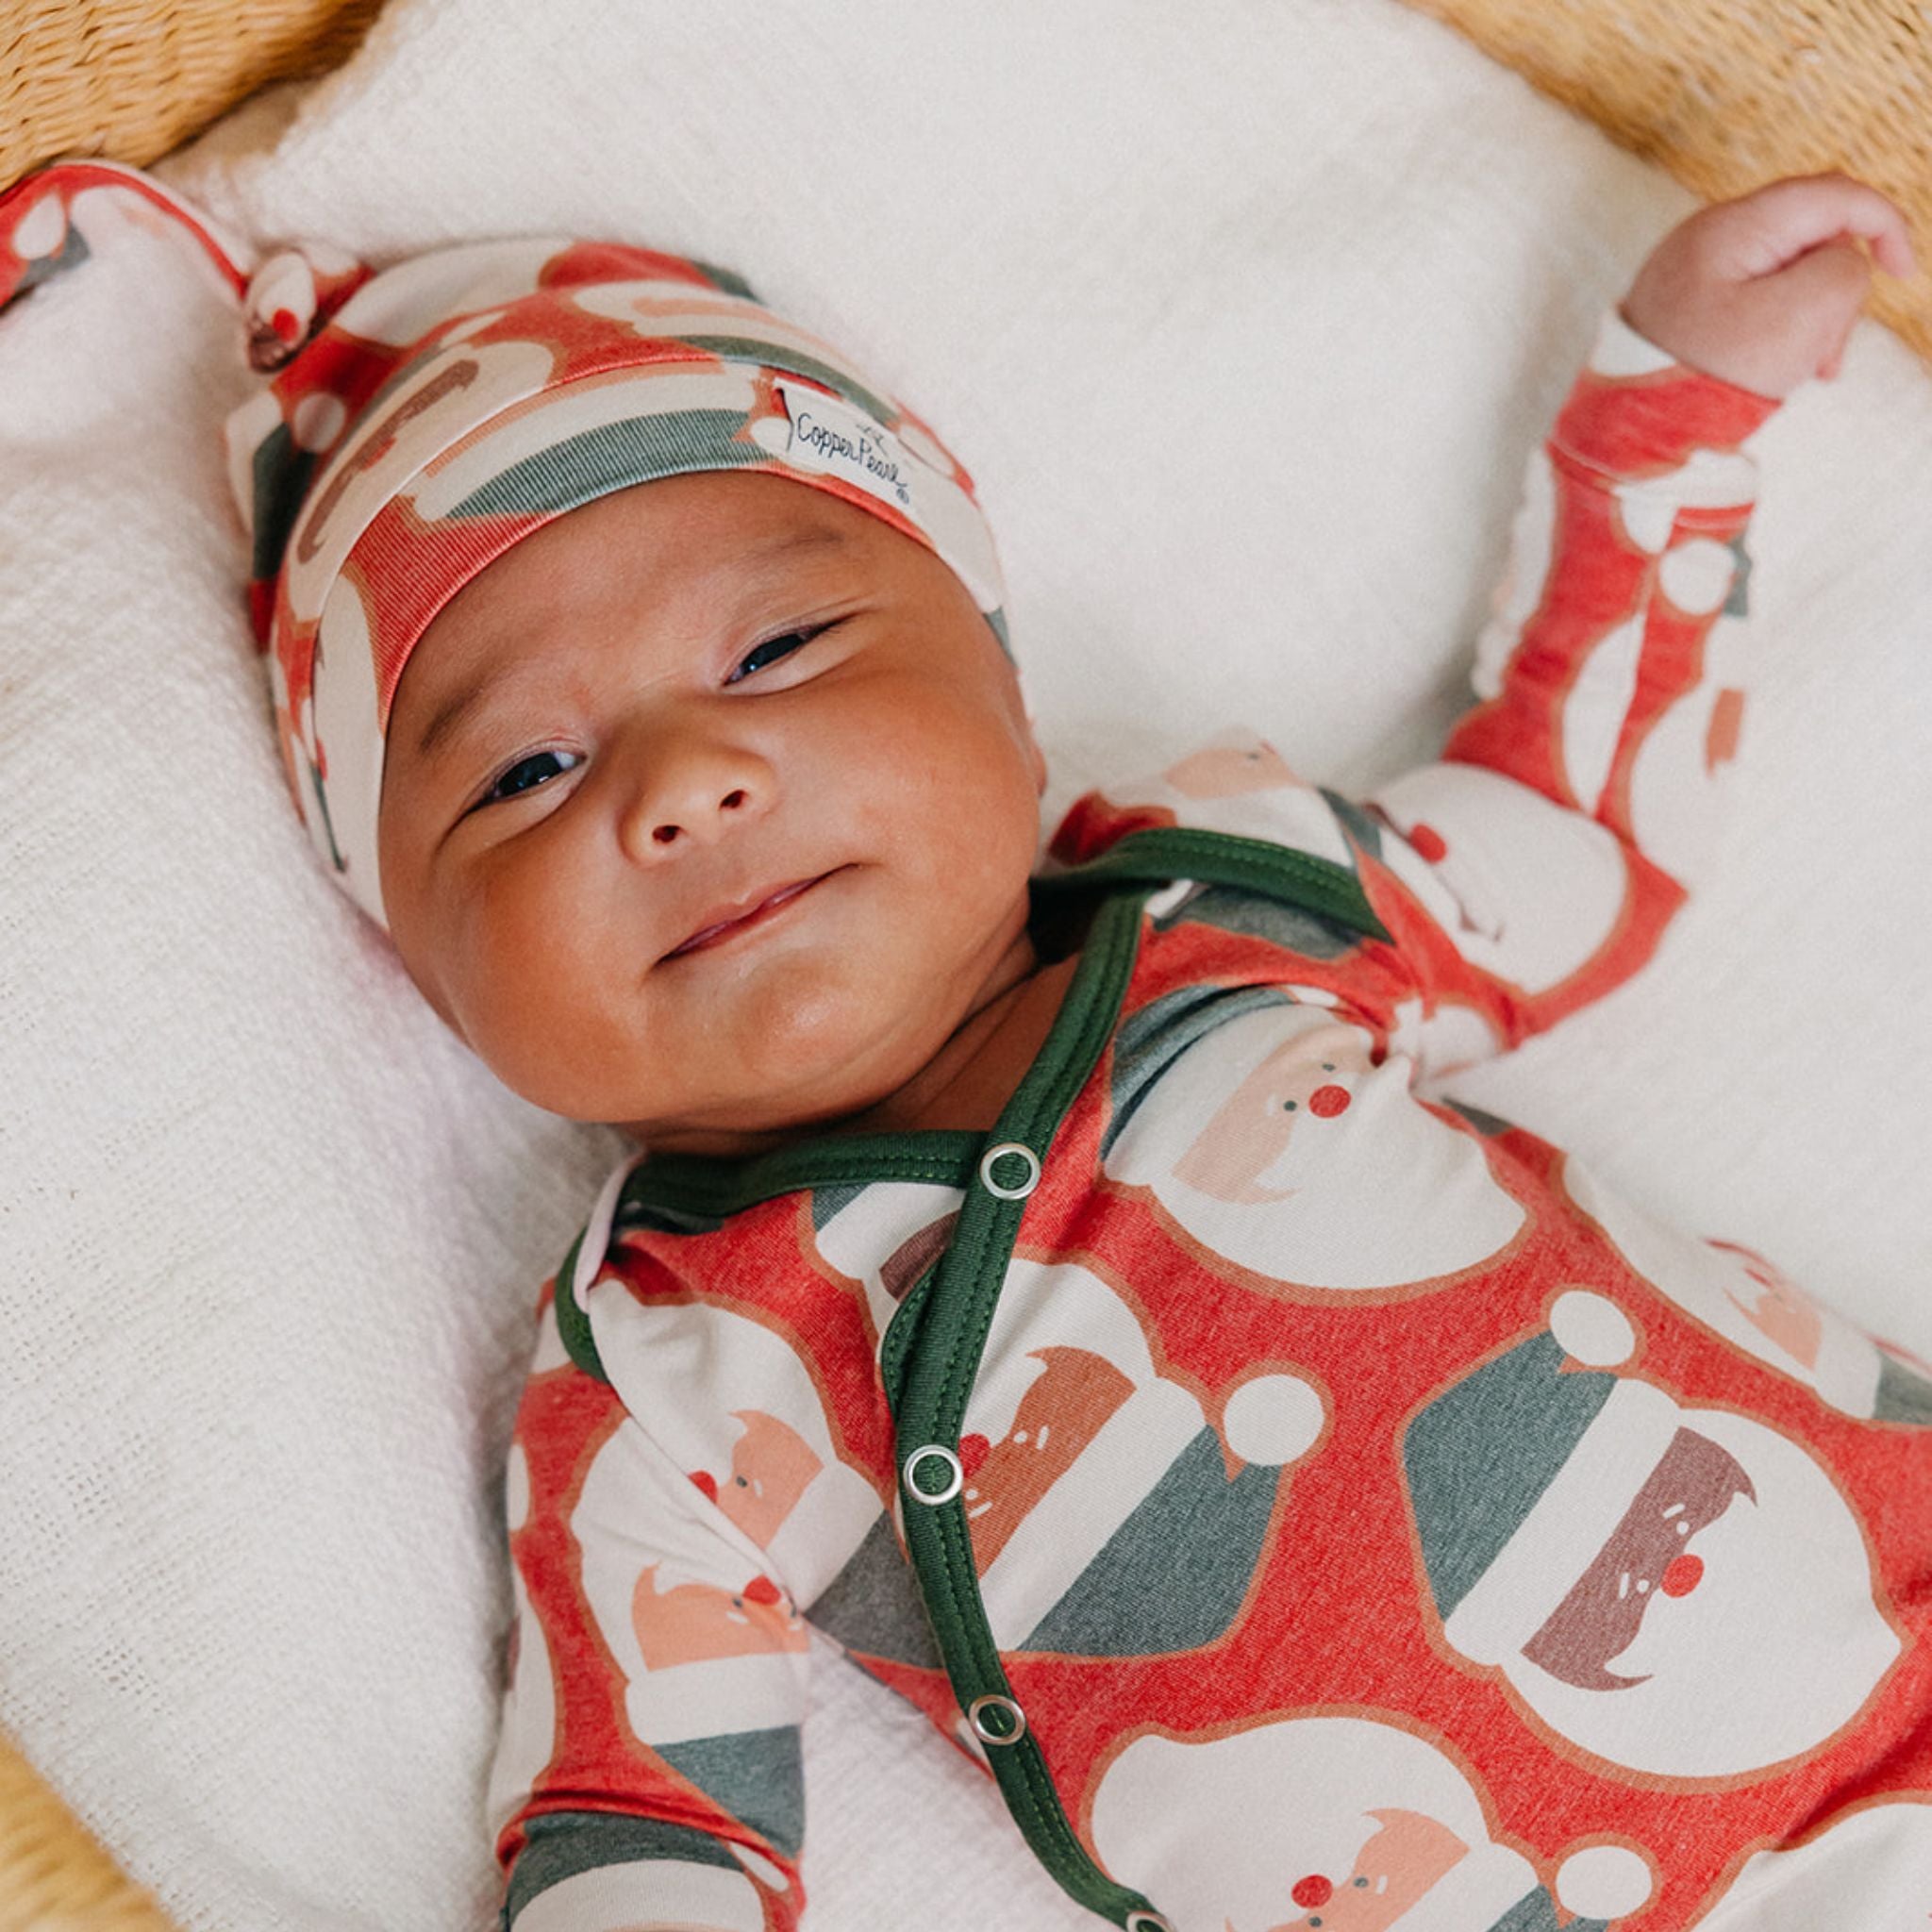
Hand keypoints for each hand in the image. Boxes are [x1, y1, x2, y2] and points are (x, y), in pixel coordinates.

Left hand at [1618, 170, 1917, 397]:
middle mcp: (1706, 237)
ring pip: (1785, 275)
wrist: (1627, 435)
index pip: (1833, 194)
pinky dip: (1776, 332)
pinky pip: (1752, 303)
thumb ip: (1842, 269)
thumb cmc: (1707, 377)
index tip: (1906, 274)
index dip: (1884, 224)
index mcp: (1732, 227)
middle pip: (1810, 237)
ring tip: (1799, 374)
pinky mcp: (1686, 307)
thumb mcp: (1798, 318)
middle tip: (1828, 357)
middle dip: (1837, 290)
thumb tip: (1845, 259)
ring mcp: (1692, 272)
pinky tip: (1774, 373)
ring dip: (1808, 320)